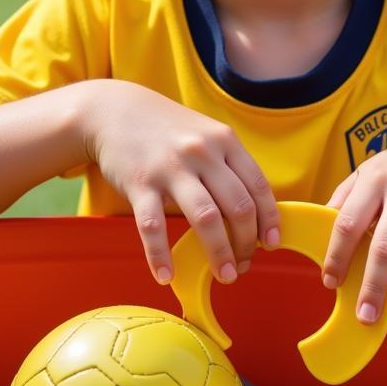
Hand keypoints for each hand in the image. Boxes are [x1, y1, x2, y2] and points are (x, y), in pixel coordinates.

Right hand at [86, 81, 279, 286]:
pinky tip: (166, 275)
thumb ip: (229, 164)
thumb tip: (254, 211)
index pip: (259, 185)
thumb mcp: (206, 134)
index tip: (272, 242)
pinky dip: (161, 255)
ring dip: (220, 253)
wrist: (114, 110)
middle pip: (239, 206)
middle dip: (247, 242)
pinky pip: (153, 227)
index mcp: (224, 140)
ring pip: (207, 219)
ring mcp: (171, 167)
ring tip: (225, 275)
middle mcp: (202, 152)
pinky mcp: (140, 183)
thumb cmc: (167, 129)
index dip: (269, 219)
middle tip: (245, 264)